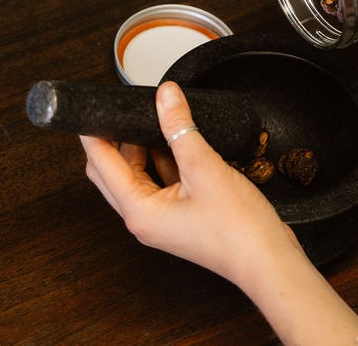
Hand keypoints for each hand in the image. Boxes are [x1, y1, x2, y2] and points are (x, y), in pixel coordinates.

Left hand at [80, 82, 302, 284]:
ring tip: (153, 119)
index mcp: (139, 212)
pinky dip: (162, 159)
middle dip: (113, 139)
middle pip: (112, 172)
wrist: (268, 260)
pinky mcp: (179, 215)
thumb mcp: (205, 168)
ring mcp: (161, 219)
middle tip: (121, 109)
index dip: (92, 134)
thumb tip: (165, 97)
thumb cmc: (238, 231)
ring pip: (137, 175)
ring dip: (140, 148)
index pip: (101, 165)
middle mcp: (144, 218)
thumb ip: (181, 128)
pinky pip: (160, 181)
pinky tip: (176, 141)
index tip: (88, 109)